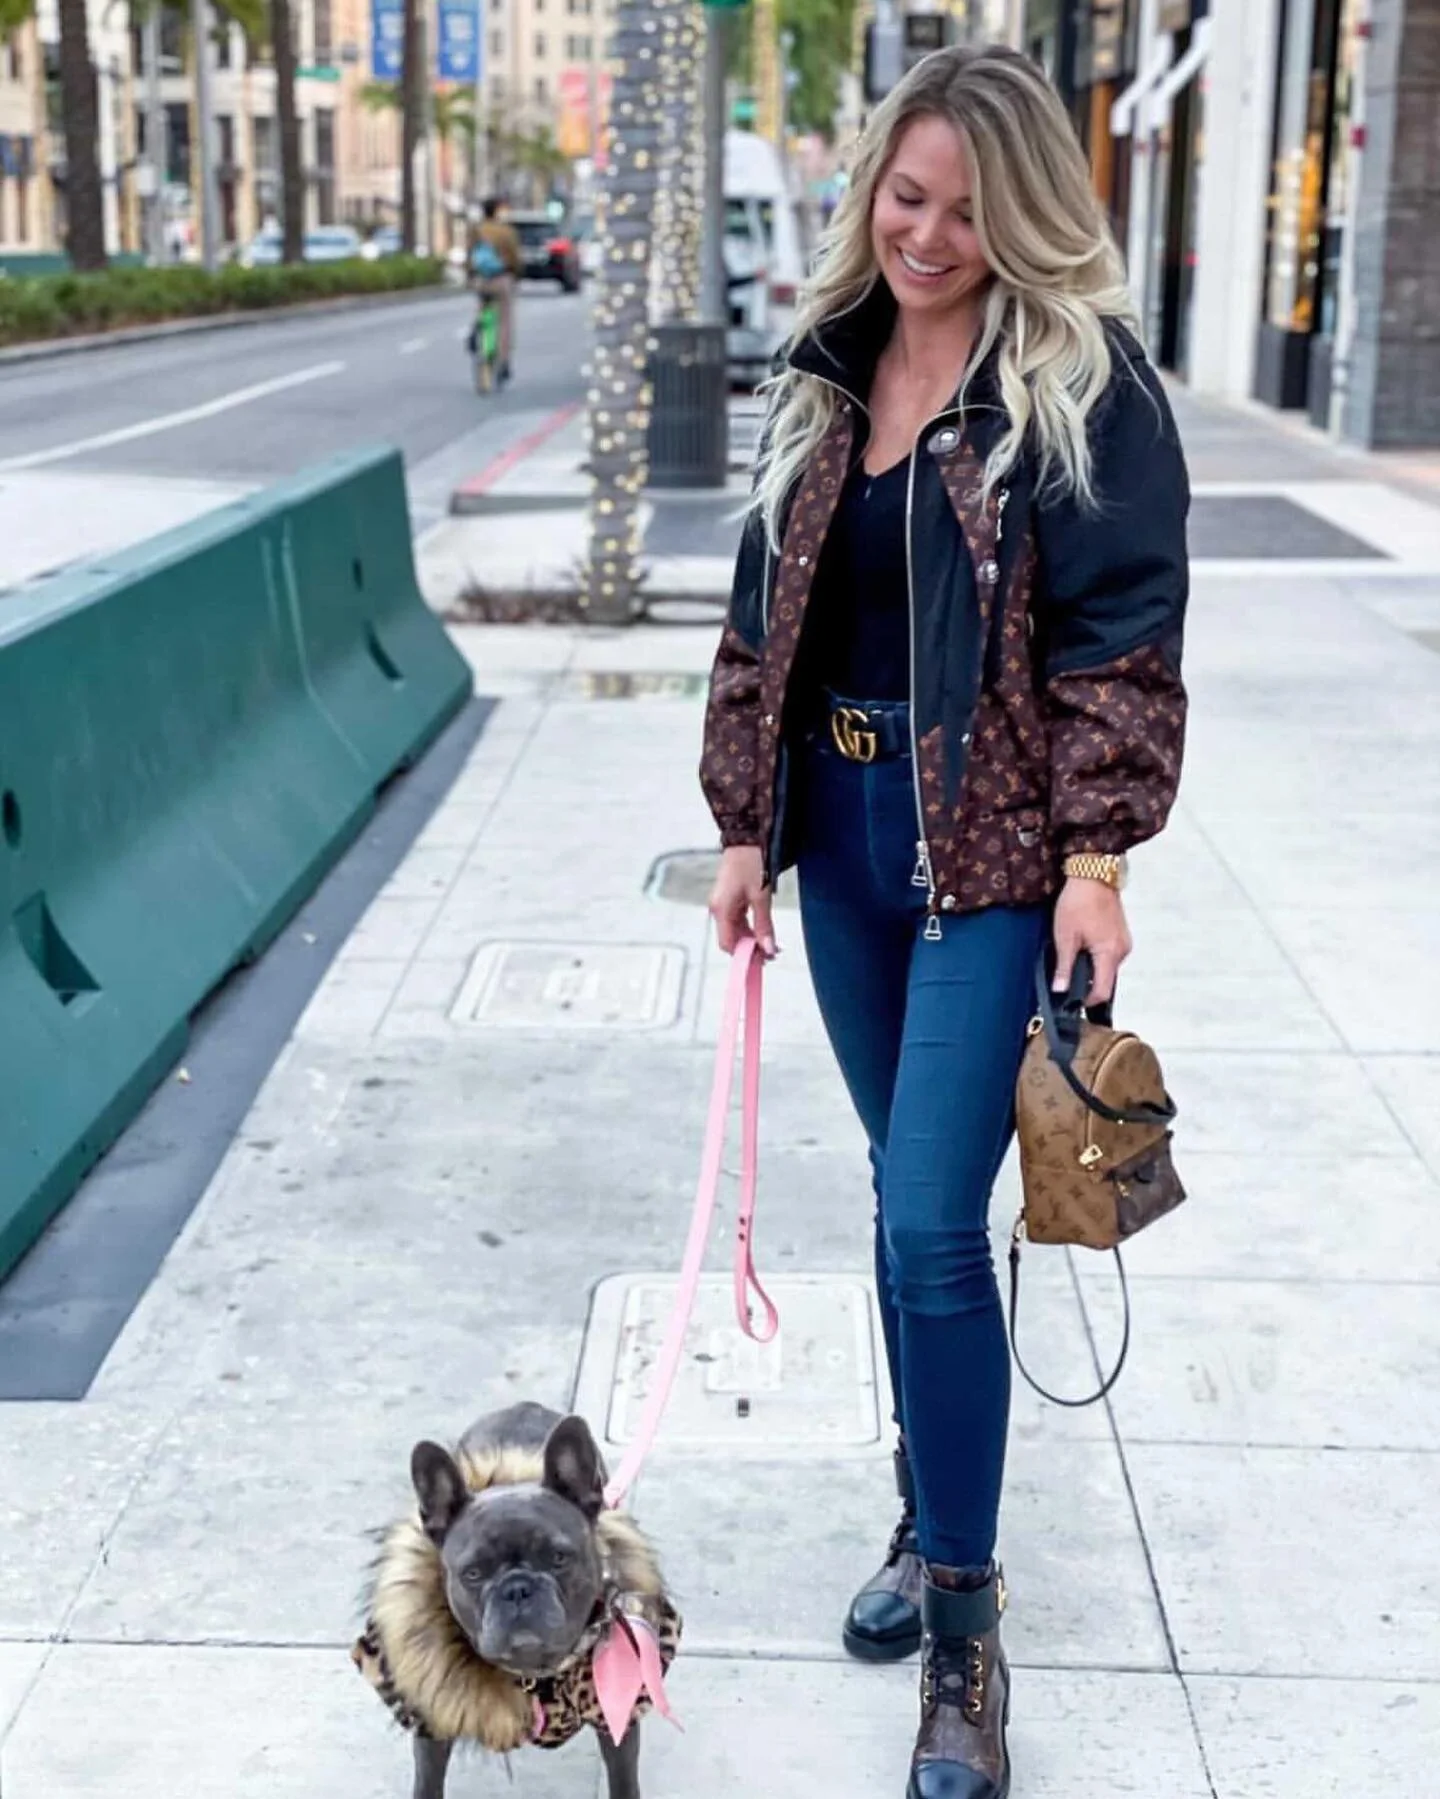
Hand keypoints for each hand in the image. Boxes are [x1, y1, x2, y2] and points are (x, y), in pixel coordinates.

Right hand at [708, 846, 777, 957]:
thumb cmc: (753, 862)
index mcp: (722, 909)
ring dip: (751, 939)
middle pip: (731, 939)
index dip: (745, 955)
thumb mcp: (762, 896)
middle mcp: (718, 908)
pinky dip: (749, 927)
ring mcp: (722, 903)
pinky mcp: (728, 897)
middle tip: (773, 953)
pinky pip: (736, 920)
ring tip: (771, 944)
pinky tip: (763, 930)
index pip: (728, 944)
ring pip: (735, 930)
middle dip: (750, 948)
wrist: (747, 836)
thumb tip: (768, 950)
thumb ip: (764, 925)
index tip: (764, 960)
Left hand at [1052, 878, 1131, 1004]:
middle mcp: (1122, 950)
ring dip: (1090, 967)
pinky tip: (1082, 943)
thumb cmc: (1078, 901)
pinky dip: (1095, 956)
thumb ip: (1064, 966)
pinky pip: (1108, 955)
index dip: (1086, 1000)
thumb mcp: (1065, 936)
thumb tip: (1060, 990)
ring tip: (1072, 951)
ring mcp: (1123, 942)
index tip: (1071, 1001)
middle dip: (1086, 981)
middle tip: (1065, 973)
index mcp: (1110, 953)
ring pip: (1106, 967)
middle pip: (1105, 980)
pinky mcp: (1121, 935)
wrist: (1093, 874)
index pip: (1103, 991)